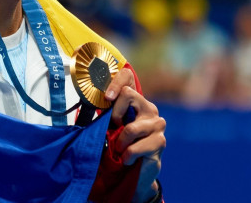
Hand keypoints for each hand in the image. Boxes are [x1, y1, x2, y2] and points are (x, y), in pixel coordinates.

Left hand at [106, 68, 165, 202]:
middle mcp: (149, 109)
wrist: (136, 173)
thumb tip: (91, 103)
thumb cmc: (121, 147)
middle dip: (114, 114)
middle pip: (127, 94)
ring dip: (120, 144)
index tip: (107, 97)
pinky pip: (134, 148)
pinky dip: (126, 156)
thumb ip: (107, 115)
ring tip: (120, 151)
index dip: (115, 82)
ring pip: (130, 128)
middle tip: (113, 130)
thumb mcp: (111, 128)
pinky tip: (128, 160)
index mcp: (137, 102)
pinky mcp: (160, 141)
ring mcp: (157, 124)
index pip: (127, 77)